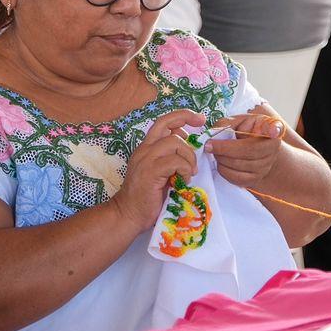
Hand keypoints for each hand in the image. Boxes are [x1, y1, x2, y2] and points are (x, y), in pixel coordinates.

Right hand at [111, 109, 205, 231]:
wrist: (129, 214)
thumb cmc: (147, 197)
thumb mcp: (161, 173)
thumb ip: (171, 159)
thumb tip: (190, 149)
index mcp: (147, 148)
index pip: (163, 122)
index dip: (182, 116)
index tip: (198, 120)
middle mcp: (145, 149)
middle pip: (167, 124)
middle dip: (187, 120)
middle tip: (201, 130)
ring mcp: (146, 159)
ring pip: (175, 142)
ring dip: (189, 157)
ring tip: (189, 173)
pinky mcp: (151, 171)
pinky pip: (175, 161)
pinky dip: (185, 169)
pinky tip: (184, 180)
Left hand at [205, 108, 286, 189]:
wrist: (254, 150)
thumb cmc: (244, 131)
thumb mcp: (238, 121)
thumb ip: (228, 124)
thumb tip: (215, 135)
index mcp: (271, 129)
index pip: (275, 128)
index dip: (274, 130)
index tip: (273, 130)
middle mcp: (273, 149)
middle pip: (249, 151)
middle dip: (225, 149)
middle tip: (209, 145)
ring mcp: (265, 166)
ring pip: (240, 165)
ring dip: (221, 159)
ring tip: (214, 152)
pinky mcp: (255, 179)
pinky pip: (237, 178)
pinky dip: (224, 170)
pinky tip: (220, 162)